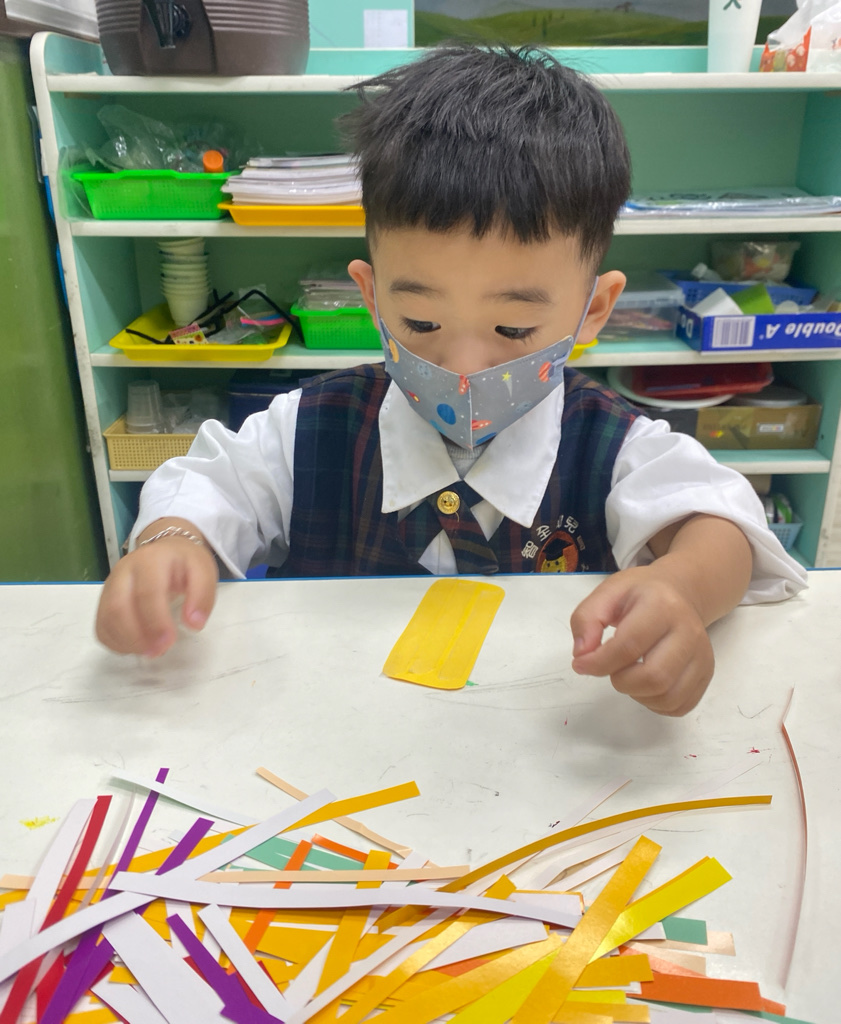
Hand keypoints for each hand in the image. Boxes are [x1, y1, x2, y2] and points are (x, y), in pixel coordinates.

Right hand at [95, 532, 217, 657]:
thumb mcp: (204, 571)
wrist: (166, 551)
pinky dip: (116, 643)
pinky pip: (101, 626)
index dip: (156, 621)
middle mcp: (124, 571)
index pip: (147, 592)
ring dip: (126, 642)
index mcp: (151, 560)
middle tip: (158, 651)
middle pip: (118, 607)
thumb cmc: (184, 563)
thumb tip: (194, 624)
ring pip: (106, 619)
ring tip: (150, 651)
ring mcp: (110, 586)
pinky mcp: (104, 600)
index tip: (169, 642)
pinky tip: (137, 647)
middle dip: (136, 637)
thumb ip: (203, 596)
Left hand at [569, 566, 713, 716]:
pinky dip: (654, 704)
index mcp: (662, 606)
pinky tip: (644, 684)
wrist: (679, 592)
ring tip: (628, 674)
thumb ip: (586, 620)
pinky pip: (679, 706)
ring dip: (637, 694)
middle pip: (654, 678)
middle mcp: (689, 631)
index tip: (581, 664)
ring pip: (668, 697)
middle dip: (621, 681)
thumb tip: (582, 655)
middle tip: (611, 667)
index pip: (629, 646)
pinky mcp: (706, 673)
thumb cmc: (639, 594)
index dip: (599, 663)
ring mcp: (701, 655)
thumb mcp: (607, 593)